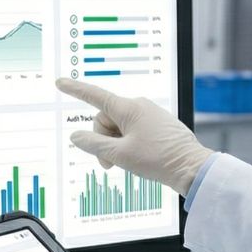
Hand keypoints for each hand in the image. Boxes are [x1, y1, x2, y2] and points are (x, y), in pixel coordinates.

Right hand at [56, 78, 213, 194]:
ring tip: (126, 162)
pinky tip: (137, 157)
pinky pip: (132, 130)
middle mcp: (138, 106)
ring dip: (115, 145)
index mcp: (128, 108)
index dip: (75, 90)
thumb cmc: (158, 159)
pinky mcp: (156, 124)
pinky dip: (127, 144)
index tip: (60, 83)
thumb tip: (76, 136)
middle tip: (110, 163)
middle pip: (105, 120)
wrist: (190, 167)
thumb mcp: (119, 154)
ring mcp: (149, 114)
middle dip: (102, 141)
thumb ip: (93, 144)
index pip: (94, 96)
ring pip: (118, 127)